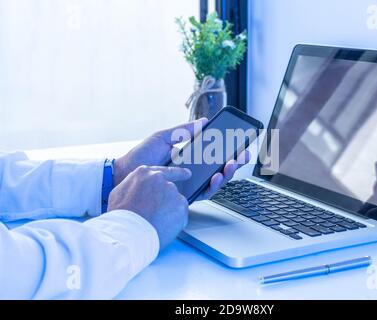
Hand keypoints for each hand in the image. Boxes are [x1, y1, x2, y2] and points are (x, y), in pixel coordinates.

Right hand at [107, 165, 190, 248]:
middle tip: (156, 214)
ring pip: (175, 202)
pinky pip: (181, 214)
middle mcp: (160, 179)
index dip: (177, 173)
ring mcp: (172, 191)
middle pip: (169, 190)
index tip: (187, 174)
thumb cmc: (121, 215)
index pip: (165, 171)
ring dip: (169, 211)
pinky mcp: (180, 205)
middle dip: (165, 201)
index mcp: (144, 173)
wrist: (128, 231)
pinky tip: (163, 227)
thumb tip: (140, 190)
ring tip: (156, 222)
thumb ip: (135, 187)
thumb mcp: (120, 192)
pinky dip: (175, 221)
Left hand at [114, 119, 249, 199]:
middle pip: (219, 168)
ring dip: (227, 173)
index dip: (228, 149)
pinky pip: (205, 192)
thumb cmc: (141, 157)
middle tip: (243, 154)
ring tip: (231, 164)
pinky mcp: (185, 196)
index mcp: (189, 157)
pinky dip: (213, 185)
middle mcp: (192, 172)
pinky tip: (217, 176)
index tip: (238, 141)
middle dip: (235, 162)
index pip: (213, 154)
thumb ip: (183, 131)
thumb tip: (203, 122)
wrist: (124, 174)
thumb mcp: (163, 138)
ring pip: (216, 181)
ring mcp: (190, 184)